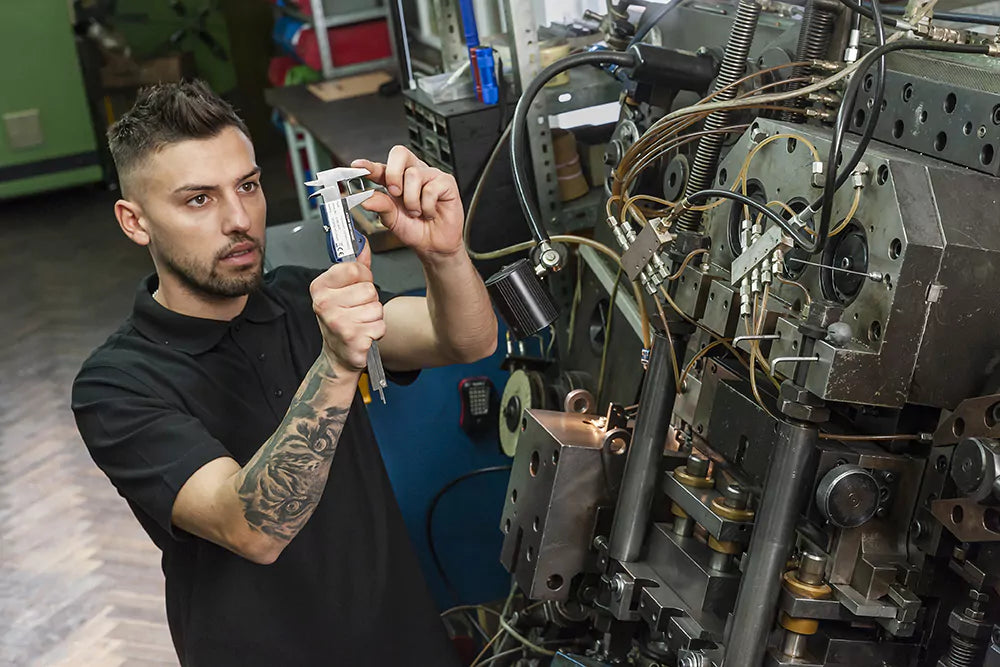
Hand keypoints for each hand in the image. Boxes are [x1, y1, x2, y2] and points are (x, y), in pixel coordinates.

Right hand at [309, 245, 384, 373]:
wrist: (338, 353)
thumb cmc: (341, 319)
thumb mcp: (343, 289)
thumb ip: (356, 266)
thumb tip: (363, 245)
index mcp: (320, 287)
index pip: (354, 268)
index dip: (362, 277)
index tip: (355, 286)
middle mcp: (324, 304)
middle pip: (369, 289)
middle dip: (370, 300)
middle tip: (357, 309)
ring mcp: (337, 323)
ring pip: (376, 308)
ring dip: (374, 316)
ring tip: (360, 321)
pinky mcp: (352, 339)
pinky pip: (380, 326)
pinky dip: (376, 331)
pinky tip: (363, 334)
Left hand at [352, 146, 464, 259]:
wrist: (434, 245)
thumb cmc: (415, 230)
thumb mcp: (392, 220)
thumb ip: (381, 206)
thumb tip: (366, 199)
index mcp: (396, 180)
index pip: (381, 167)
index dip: (369, 165)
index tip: (358, 165)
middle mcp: (412, 174)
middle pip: (400, 153)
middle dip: (393, 173)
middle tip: (395, 193)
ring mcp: (430, 176)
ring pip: (414, 174)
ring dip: (412, 200)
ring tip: (417, 212)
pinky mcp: (446, 182)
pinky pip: (431, 188)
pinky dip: (427, 205)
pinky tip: (430, 211)